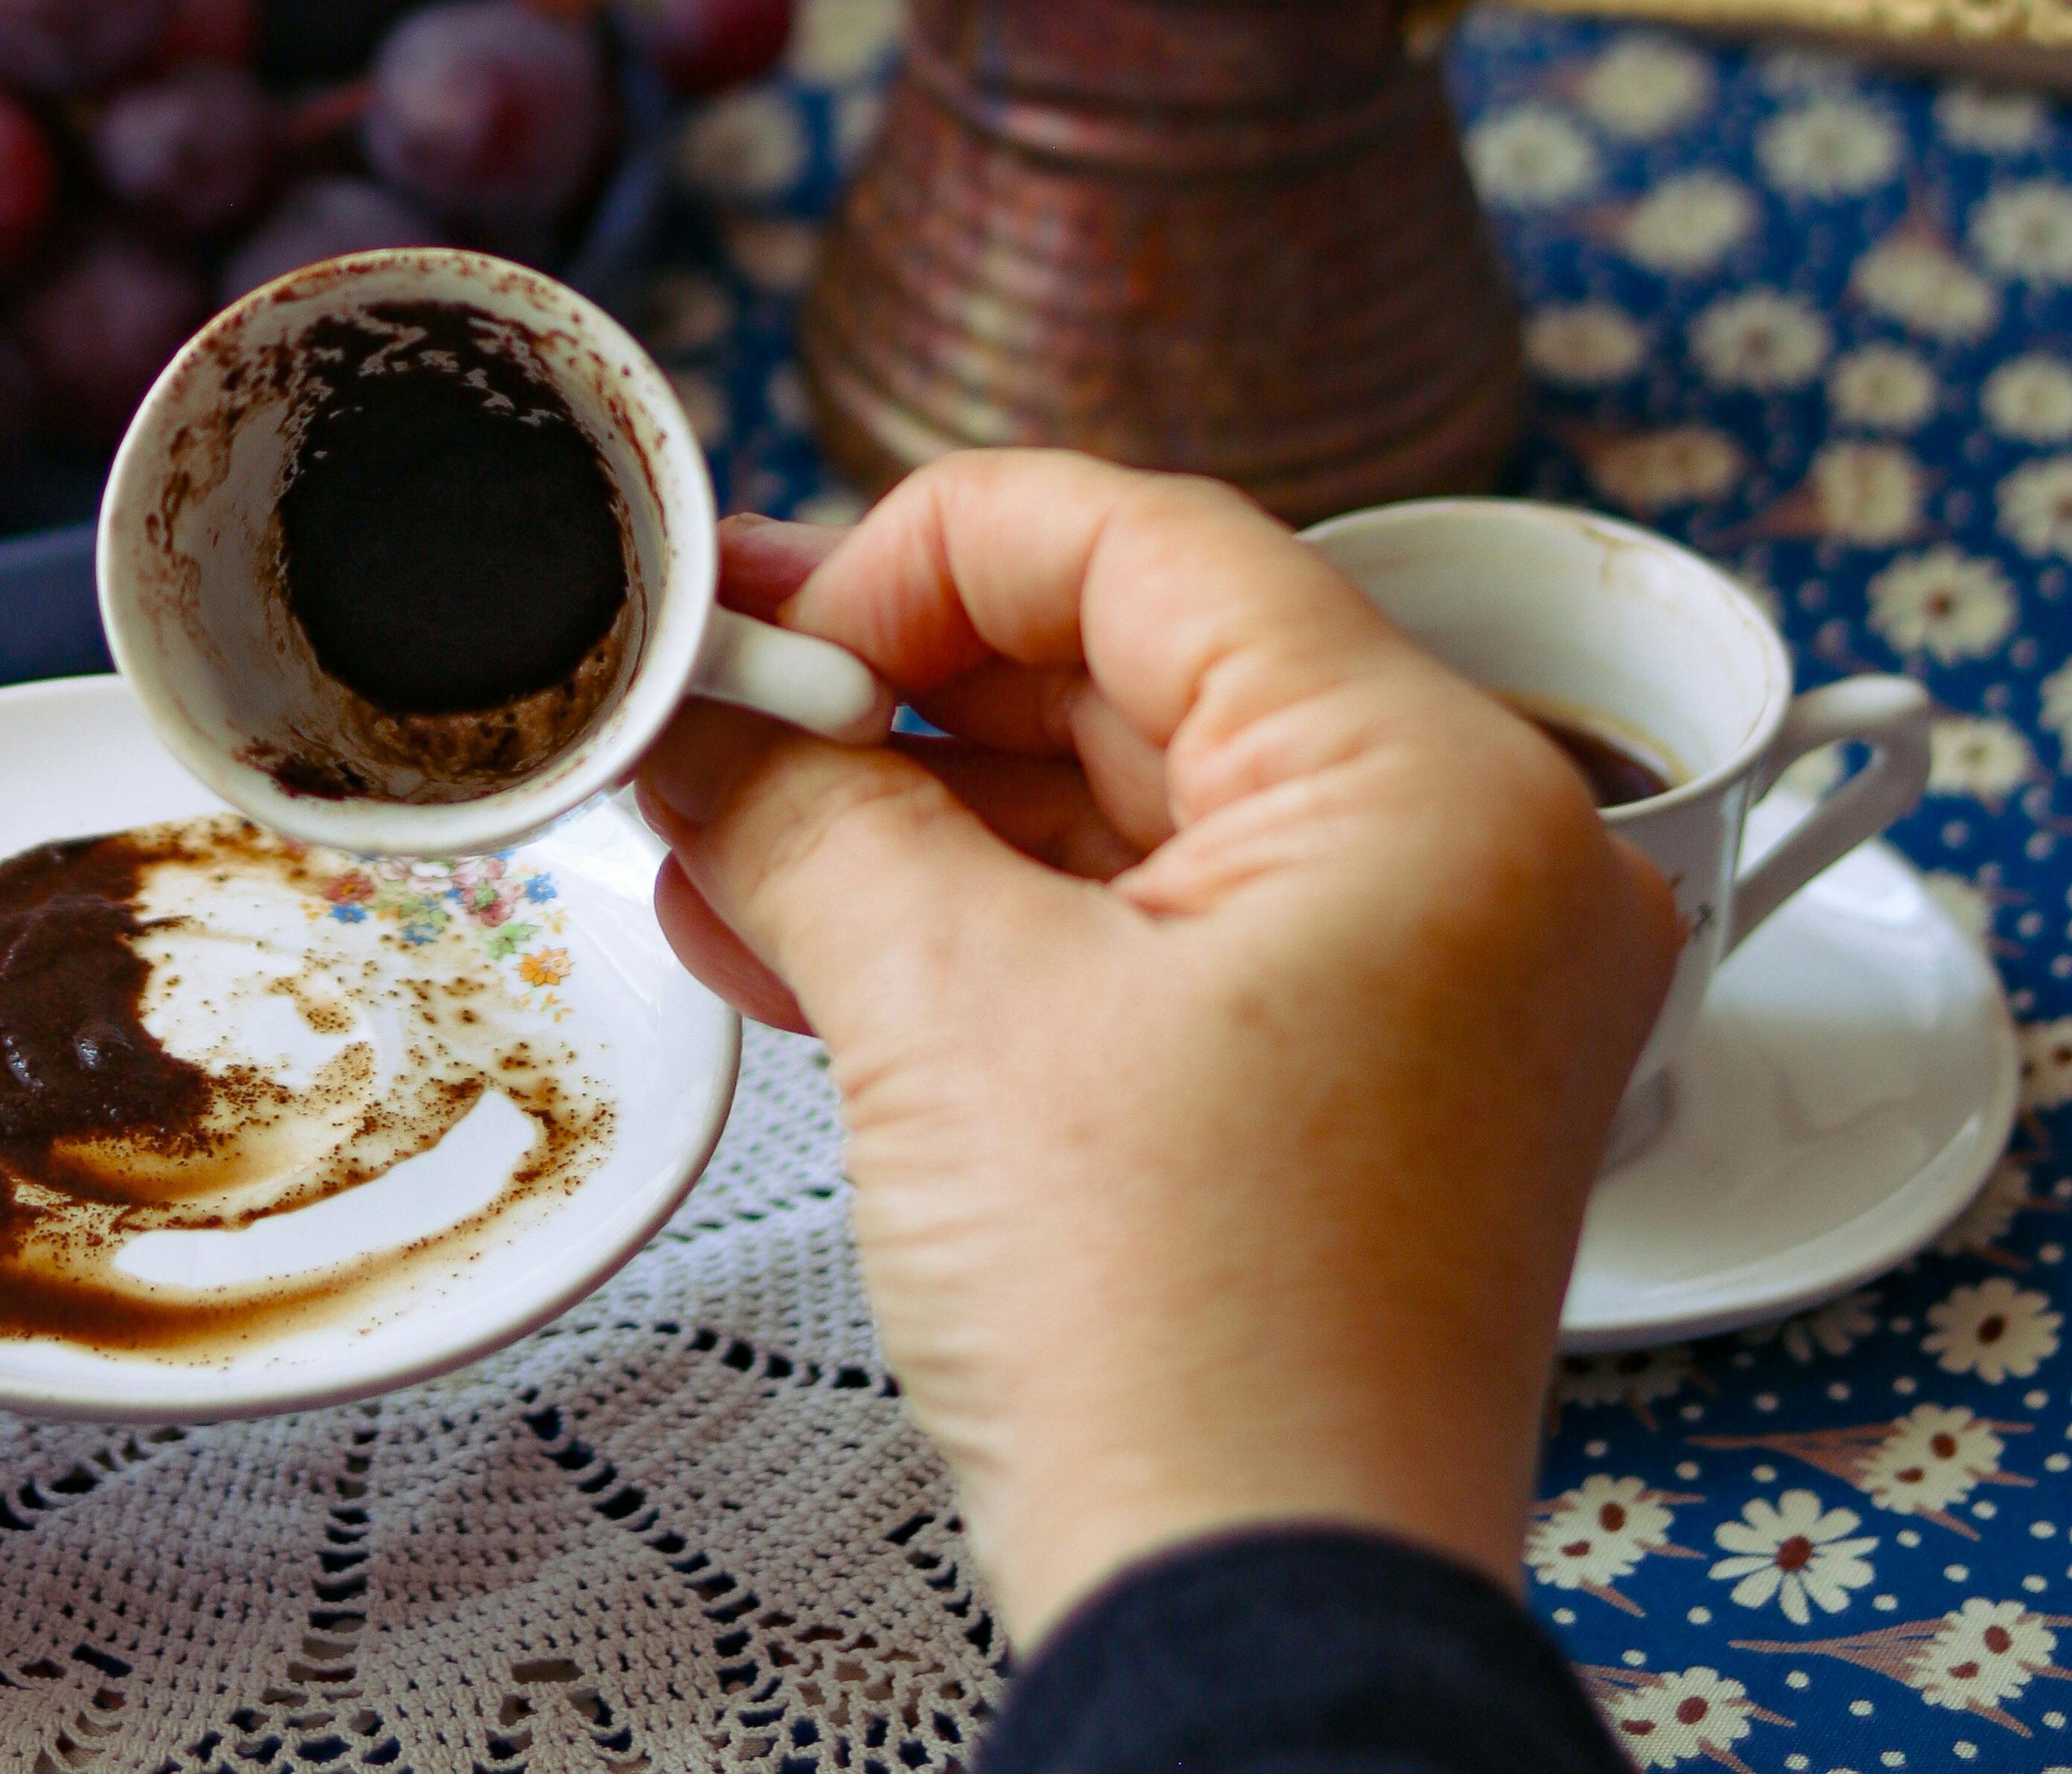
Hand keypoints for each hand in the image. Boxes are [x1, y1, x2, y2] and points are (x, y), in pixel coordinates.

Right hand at [641, 453, 1679, 1647]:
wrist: (1252, 1621)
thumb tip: (694, 722)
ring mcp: (1424, 981)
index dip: (921, 559)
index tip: (767, 632)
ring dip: (918, 825)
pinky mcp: (1354, 1081)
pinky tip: (811, 937)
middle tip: (717, 718)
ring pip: (1130, 814)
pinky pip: (1154, 937)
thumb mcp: (946, 1016)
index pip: (1153, 545)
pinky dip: (991, 930)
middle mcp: (1472, 862)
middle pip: (1139, 673)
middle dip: (896, 703)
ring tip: (724, 844)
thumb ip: (805, 814)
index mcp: (1435, 787)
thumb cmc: (1180, 1352)